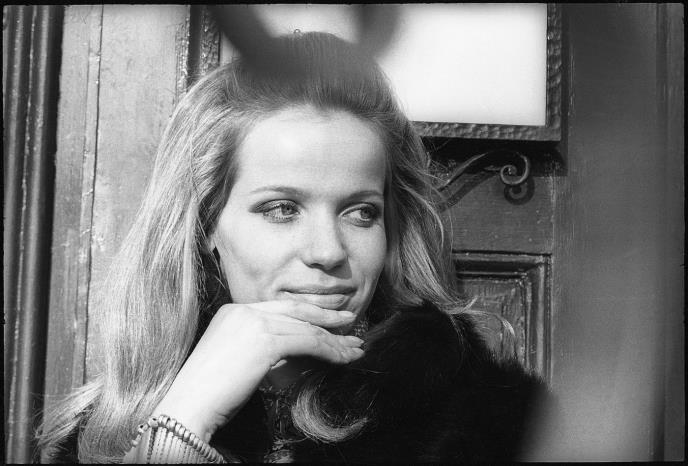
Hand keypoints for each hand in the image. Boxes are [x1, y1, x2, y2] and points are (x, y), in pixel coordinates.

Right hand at [152, 301, 362, 440]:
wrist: (189, 405)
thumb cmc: (210, 393)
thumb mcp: (237, 358)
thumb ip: (260, 347)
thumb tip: (291, 350)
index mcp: (234, 311)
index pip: (281, 308)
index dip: (308, 312)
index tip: (328, 318)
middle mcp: (245, 311)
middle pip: (297, 310)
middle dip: (327, 316)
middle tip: (350, 320)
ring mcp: (254, 322)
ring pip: (307, 328)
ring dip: (335, 340)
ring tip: (355, 347)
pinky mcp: (265, 340)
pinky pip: (308, 342)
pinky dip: (330, 350)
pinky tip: (343, 358)